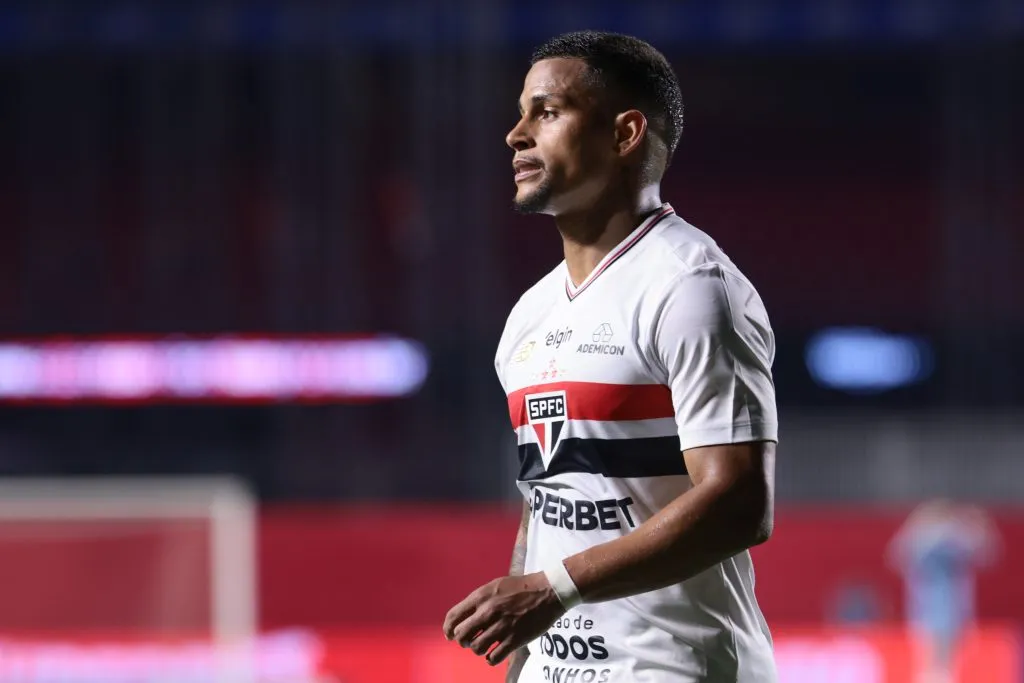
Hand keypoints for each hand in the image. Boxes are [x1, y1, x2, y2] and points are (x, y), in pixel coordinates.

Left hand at [443, 572, 565, 664]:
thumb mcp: (495, 586)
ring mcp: (501, 627)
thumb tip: (464, 617)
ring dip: (477, 649)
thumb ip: (478, 600)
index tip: (450, 635)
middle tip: (469, 640)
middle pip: (461, 635)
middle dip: (462, 640)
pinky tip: (494, 654)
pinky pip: (493, 658)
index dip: (448, 629)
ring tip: (484, 646)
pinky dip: (490, 659)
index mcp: (481, 597)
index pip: (453, 616)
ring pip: (476, 648)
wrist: (548, 591)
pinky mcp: (514, 640)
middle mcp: (488, 612)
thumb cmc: (521, 587)